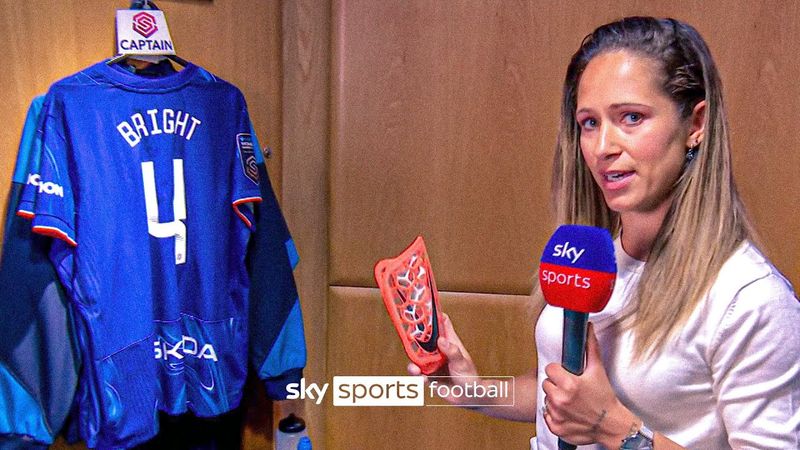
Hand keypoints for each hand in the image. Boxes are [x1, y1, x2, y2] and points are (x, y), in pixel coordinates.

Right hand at [407, 313, 480, 405]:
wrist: (469, 398)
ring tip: (414, 369)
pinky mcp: (430, 376)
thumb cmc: (470, 377)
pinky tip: (422, 380)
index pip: (442, 323)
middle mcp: (440, 350)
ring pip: (418, 358)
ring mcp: (434, 363)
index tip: (424, 310)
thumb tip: (441, 340)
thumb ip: (452, 351)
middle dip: (415, 338)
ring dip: (414, 363)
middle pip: (425, 338)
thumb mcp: (462, 362)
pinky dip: (418, 377)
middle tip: (407, 338)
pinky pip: (419, 374)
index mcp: (450, 342)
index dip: (434, 315)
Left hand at [541, 323, 635, 446]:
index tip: (566, 375)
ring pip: (546, 399)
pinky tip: (567, 412)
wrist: (612, 425)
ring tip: (570, 401)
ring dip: (555, 399)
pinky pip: (547, 415)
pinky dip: (554, 414)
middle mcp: (561, 400)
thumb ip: (590, 347)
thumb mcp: (598, 370)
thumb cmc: (605, 398)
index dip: (558, 371)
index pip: (549, 369)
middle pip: (546, 384)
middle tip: (569, 389)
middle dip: (556, 385)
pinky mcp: (556, 427)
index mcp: (569, 384)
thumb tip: (588, 328)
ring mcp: (557, 415)